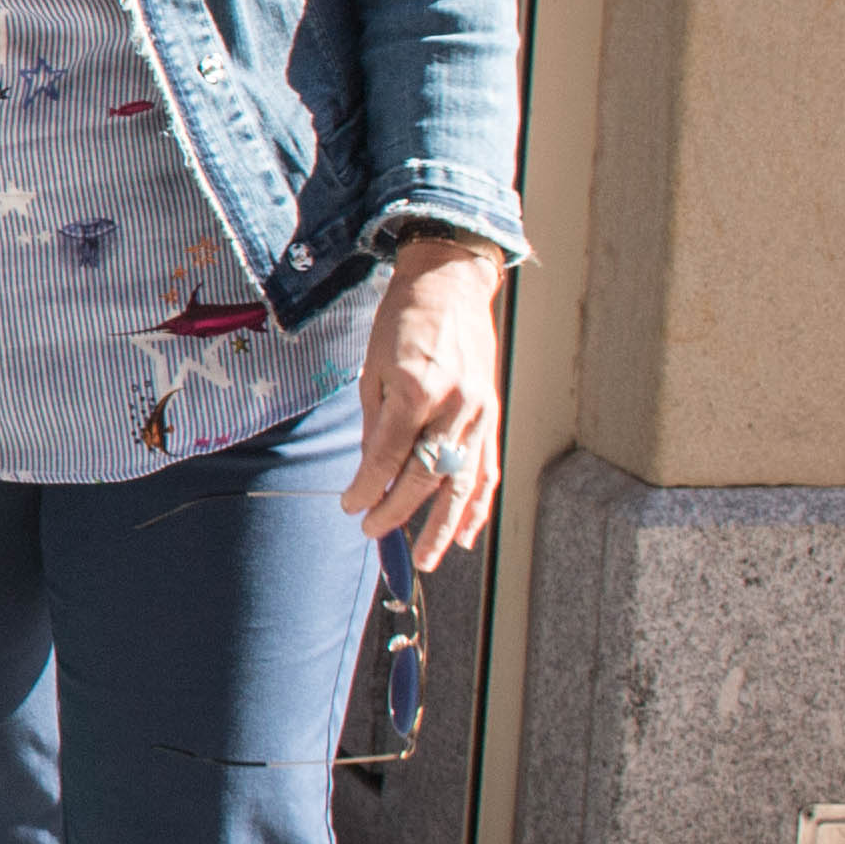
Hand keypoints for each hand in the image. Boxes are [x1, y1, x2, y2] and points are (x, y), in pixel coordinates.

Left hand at [339, 235, 510, 570]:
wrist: (450, 285)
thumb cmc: (403, 322)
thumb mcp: (373, 368)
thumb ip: (374, 424)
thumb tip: (367, 473)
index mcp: (416, 388)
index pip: (388, 455)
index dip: (367, 488)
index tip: (350, 507)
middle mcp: (454, 405)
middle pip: (426, 475)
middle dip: (398, 511)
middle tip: (374, 534)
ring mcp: (481, 414)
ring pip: (463, 482)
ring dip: (443, 525)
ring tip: (425, 558)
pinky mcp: (494, 418)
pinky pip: (487, 471)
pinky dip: (477, 506)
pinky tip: (464, 534)